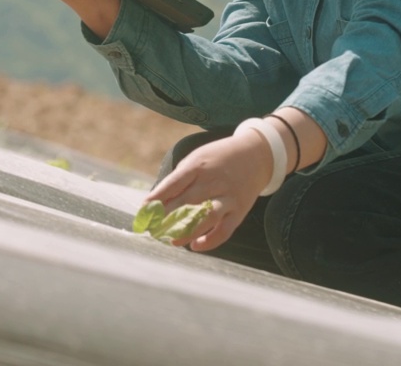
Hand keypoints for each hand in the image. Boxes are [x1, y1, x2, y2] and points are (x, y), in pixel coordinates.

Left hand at [145, 129, 272, 251]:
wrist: (256, 154)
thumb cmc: (218, 158)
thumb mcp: (197, 158)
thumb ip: (179, 178)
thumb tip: (158, 202)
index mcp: (199, 165)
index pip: (174, 183)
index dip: (157, 198)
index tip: (144, 211)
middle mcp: (214, 181)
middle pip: (187, 202)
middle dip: (167, 218)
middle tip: (152, 230)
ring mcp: (228, 197)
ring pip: (206, 217)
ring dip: (187, 231)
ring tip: (171, 241)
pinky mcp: (239, 210)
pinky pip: (225, 230)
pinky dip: (211, 241)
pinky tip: (196, 246)